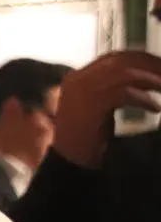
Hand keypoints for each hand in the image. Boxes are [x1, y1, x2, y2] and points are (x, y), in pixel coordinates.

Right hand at [51, 51, 160, 168]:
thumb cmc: (86, 140)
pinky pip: (123, 93)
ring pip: (124, 73)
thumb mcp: (99, 109)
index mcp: (78, 78)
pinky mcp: (90, 104)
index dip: (141, 58)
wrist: (70, 163)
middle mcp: (78, 80)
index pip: (113, 58)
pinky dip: (143, 99)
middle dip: (150, 64)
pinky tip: (155, 108)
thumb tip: (144, 81)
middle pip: (120, 60)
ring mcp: (82, 91)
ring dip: (151, 78)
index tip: (160, 66)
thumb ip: (114, 91)